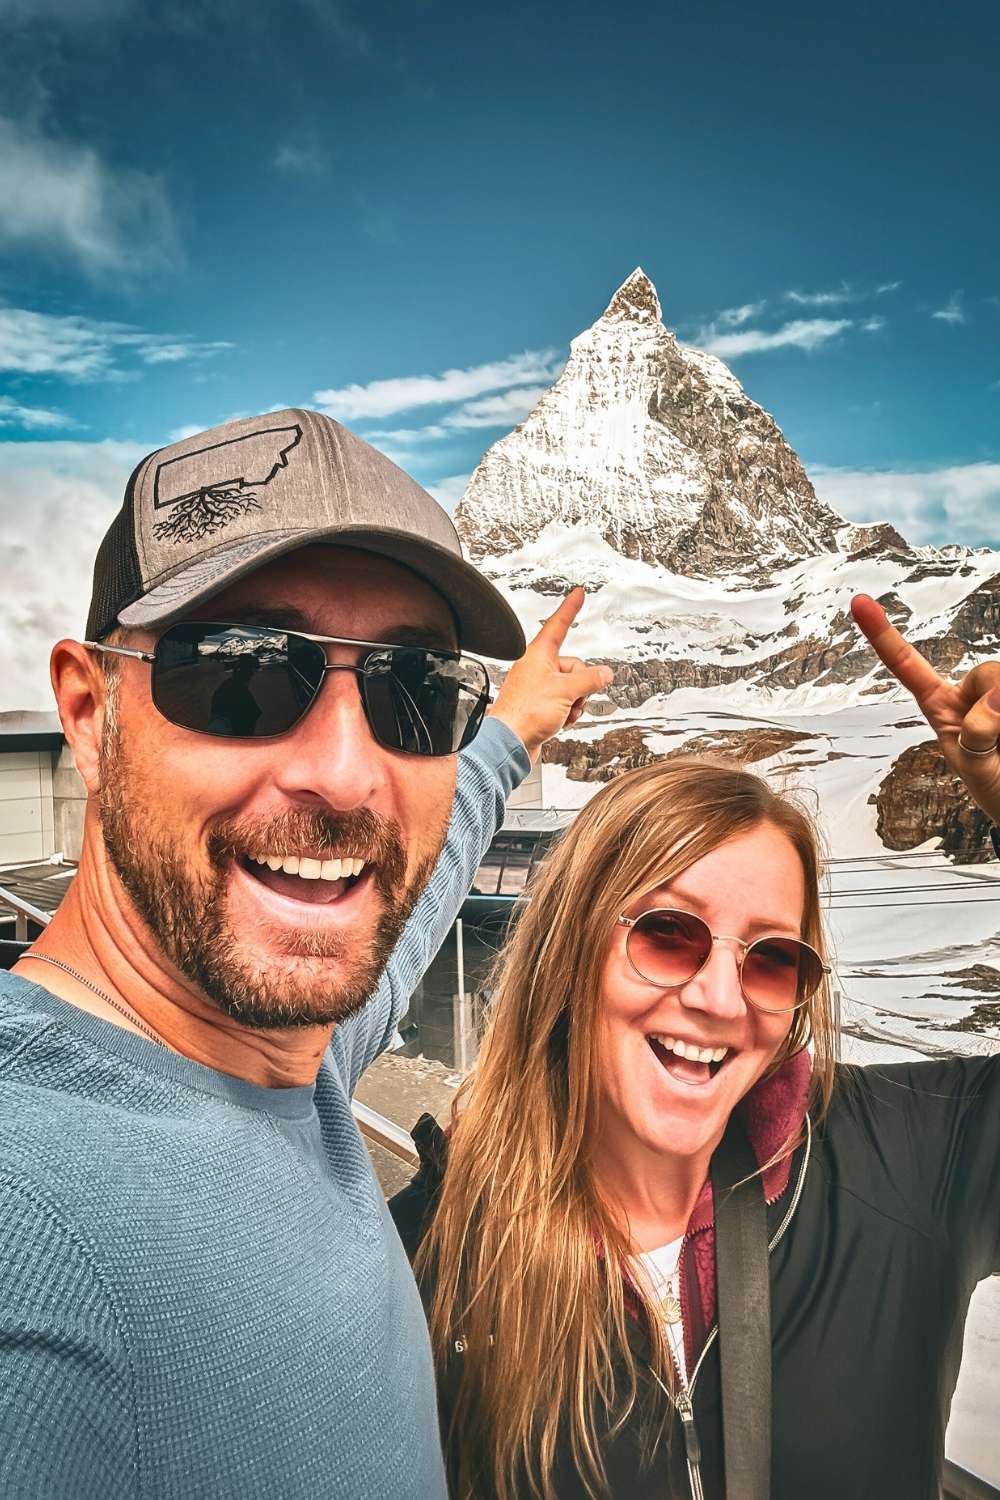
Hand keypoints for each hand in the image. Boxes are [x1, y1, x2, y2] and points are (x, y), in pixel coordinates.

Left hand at [488, 588, 613, 764]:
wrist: (510, 743)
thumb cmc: (525, 714)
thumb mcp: (566, 691)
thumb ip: (590, 679)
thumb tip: (605, 673)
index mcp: (538, 655)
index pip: (558, 625)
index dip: (570, 608)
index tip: (578, 594)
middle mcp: (537, 668)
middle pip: (574, 666)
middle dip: (580, 685)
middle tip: (570, 699)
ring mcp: (539, 687)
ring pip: (573, 687)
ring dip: (575, 702)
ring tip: (562, 712)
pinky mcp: (540, 705)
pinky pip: (565, 702)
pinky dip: (568, 712)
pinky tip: (559, 721)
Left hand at [851, 594, 999, 822]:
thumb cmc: (998, 788)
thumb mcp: (976, 769)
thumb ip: (976, 740)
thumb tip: (992, 704)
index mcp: (941, 705)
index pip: (906, 664)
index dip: (881, 634)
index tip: (858, 602)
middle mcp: (970, 693)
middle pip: (986, 672)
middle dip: (995, 704)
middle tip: (996, 740)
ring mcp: (998, 694)